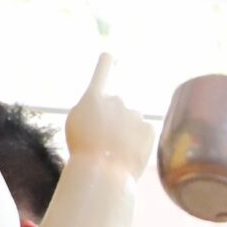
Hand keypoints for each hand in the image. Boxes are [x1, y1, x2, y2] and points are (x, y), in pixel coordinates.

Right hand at [63, 53, 155, 178]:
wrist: (102, 171)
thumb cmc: (83, 151)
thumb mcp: (77, 125)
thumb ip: (93, 112)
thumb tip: (110, 114)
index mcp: (93, 99)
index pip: (101, 76)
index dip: (105, 66)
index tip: (108, 55)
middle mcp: (116, 101)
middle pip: (116, 110)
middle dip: (113, 122)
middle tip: (103, 143)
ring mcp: (134, 114)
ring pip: (131, 123)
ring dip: (126, 134)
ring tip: (115, 153)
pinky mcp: (149, 129)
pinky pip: (143, 133)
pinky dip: (138, 143)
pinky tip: (128, 154)